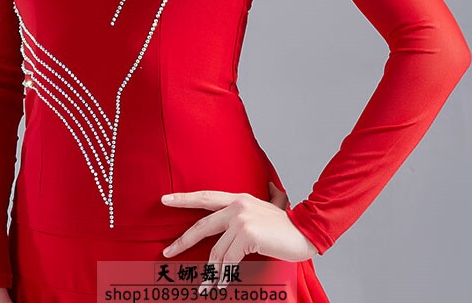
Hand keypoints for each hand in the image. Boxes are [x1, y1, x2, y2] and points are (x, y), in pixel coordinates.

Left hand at [160, 181, 318, 289]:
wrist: (307, 231)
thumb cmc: (289, 223)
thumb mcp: (274, 205)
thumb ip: (269, 196)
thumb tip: (270, 184)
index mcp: (238, 198)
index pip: (205, 197)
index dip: (184, 199)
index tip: (165, 200)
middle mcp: (237, 206)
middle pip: (202, 225)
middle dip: (182, 240)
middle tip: (167, 251)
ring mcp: (241, 219)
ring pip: (216, 251)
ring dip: (211, 272)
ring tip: (206, 286)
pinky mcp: (247, 234)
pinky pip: (229, 260)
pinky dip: (224, 275)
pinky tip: (222, 285)